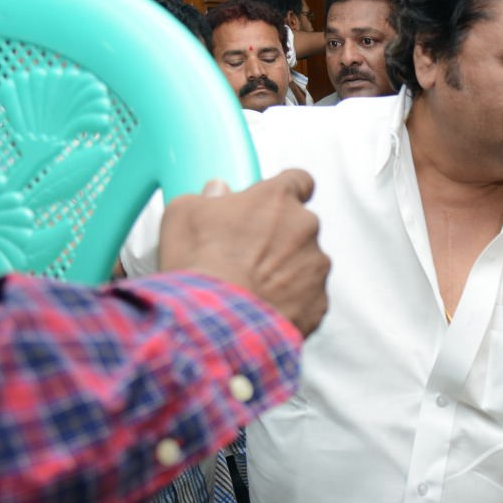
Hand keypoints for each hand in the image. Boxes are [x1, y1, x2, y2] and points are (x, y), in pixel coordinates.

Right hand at [158, 169, 330, 337]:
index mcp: (277, 198)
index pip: (298, 180)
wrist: (215, 321)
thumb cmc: (199, 264)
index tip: (276, 204)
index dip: (286, 192)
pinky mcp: (319, 303)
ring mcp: (316, 266)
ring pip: (305, 263)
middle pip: (299, 226)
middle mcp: (305, 227)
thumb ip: (207, 196)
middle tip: (248, 256)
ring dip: (286, 271)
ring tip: (251, 289)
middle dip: (280, 238)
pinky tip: (262, 310)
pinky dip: (291, 302)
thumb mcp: (184, 214)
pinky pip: (308, 298)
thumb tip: (218, 191)